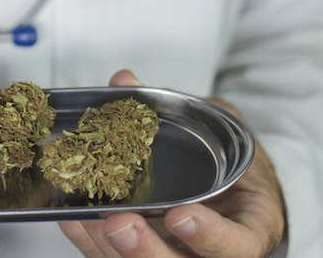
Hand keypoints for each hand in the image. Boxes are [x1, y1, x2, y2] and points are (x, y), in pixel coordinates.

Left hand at [58, 70, 285, 257]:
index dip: (209, 236)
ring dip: (110, 247)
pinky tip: (73, 219)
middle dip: (146, 250)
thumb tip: (125, 81)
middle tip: (120, 224)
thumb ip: (182, 109)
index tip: (181, 214)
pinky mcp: (146, 256)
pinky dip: (91, 242)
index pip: (236, 245)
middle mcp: (212, 254)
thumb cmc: (235, 166)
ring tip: (88, 218)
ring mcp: (178, 255)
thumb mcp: (222, 131)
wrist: (233, 189)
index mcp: (248, 228)